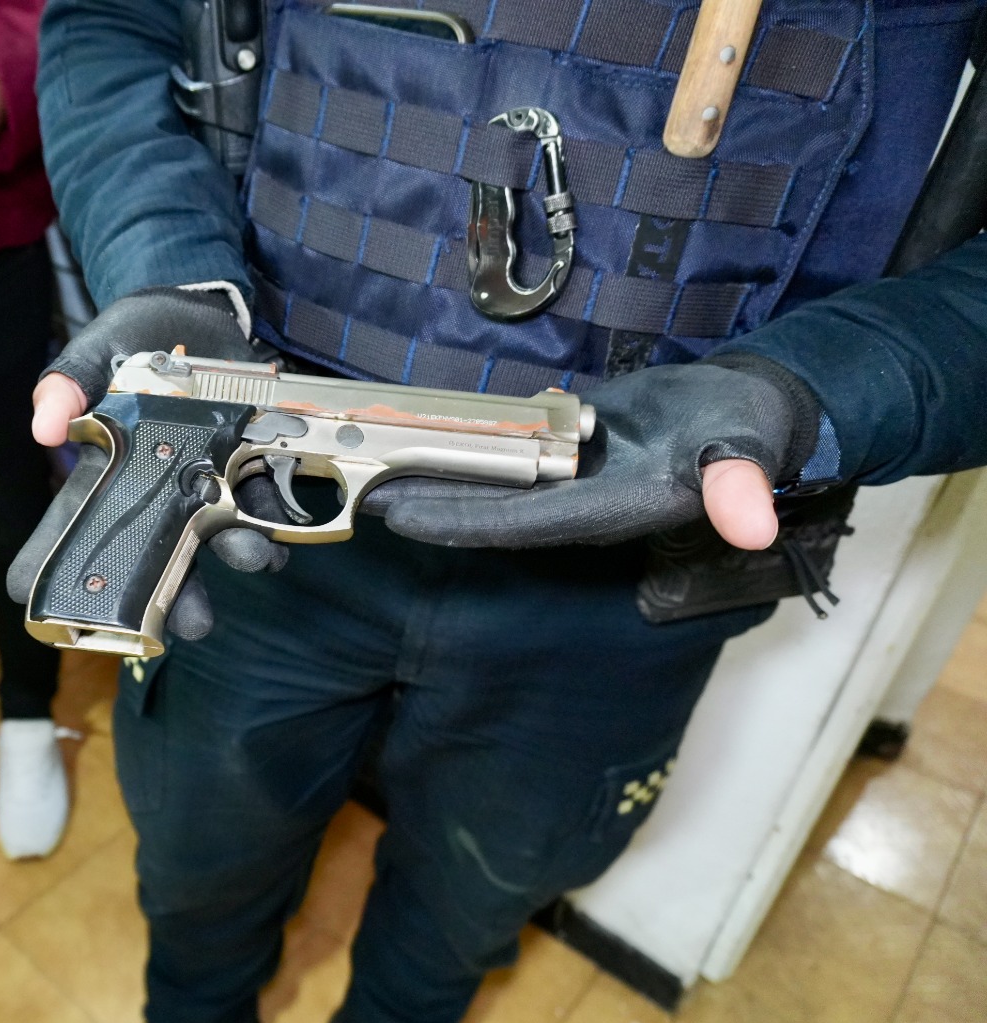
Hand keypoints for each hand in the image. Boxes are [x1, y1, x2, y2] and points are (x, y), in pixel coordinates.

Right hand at [9, 286, 286, 640]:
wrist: (194, 314)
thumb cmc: (132, 338)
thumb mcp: (95, 352)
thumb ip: (68, 383)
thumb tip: (43, 427)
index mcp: (109, 472)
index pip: (75, 528)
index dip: (53, 569)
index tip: (37, 606)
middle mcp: (158, 491)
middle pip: (156, 557)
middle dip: (172, 597)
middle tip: (180, 626)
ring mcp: (204, 481)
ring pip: (218, 536)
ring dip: (238, 553)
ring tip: (252, 558)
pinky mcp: (248, 463)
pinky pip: (264, 502)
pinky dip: (277, 518)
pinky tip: (283, 531)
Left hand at [362, 358, 820, 550]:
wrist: (753, 411)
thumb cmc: (751, 430)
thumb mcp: (747, 449)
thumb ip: (739, 483)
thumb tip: (750, 519)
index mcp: (608, 510)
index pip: (518, 525)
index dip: (458, 520)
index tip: (400, 516)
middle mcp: (576, 502)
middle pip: (483, 508)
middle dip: (422, 501)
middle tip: (355, 490)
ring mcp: (566, 478)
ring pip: (484, 481)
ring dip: (431, 473)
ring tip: (368, 461)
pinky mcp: (563, 449)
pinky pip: (501, 452)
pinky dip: (461, 443)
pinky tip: (418, 431)